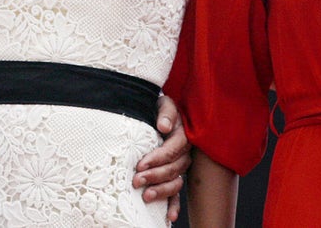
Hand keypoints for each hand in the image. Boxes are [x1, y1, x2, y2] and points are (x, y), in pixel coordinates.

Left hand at [134, 94, 191, 221]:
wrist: (156, 113)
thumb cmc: (158, 108)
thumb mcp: (162, 104)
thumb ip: (166, 112)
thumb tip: (164, 126)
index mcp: (183, 135)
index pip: (172, 150)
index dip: (157, 158)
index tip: (140, 164)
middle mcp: (184, 153)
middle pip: (173, 168)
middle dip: (154, 176)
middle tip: (136, 181)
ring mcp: (180, 166)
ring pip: (175, 182)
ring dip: (162, 191)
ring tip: (145, 196)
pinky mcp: (173, 176)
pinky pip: (177, 193)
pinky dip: (174, 206)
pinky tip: (169, 217)